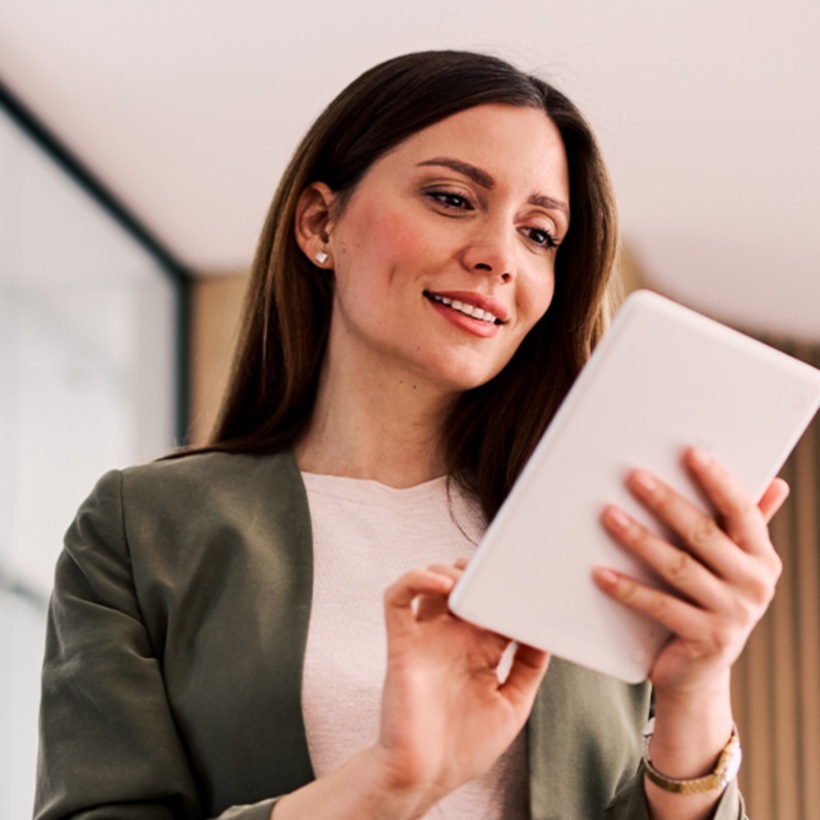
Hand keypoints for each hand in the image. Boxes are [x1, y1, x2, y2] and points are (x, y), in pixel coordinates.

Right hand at [375, 561, 548, 810]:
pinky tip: (440, 583)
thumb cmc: (465, 746)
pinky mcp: (402, 642)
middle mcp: (453, 636)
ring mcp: (427, 636)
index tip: (530, 579)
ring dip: (450, 570)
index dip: (509, 586)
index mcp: (480, 648)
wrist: (426, 776)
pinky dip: (414, 580)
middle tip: (497, 568)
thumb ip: (528, 667)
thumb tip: (545, 632)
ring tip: (470, 579)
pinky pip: (397, 598)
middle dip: (478, 568)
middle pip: (463, 583)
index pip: (494, 601)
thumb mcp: (512, 704)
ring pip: (431, 580)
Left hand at [593, 448, 787, 694]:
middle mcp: (754, 585)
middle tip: (634, 477)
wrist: (700, 672)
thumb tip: (777, 482)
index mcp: (763, 559)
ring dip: (640, 538)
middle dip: (666, 502)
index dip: (717, 481)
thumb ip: (747, 524)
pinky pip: (659, 606)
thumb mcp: (734, 565)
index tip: (690, 453)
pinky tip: (601, 572)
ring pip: (678, 567)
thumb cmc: (710, 603)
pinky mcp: (705, 639)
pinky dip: (627, 588)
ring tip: (609, 515)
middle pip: (704, 534)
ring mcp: (732, 615)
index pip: (742, 511)